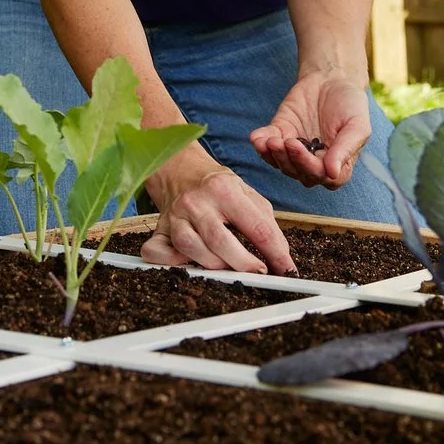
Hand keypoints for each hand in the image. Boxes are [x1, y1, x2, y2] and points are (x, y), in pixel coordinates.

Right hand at [140, 154, 294, 274]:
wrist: (181, 171)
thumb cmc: (218, 187)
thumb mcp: (247, 194)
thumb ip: (266, 222)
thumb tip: (281, 255)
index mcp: (225, 190)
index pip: (256, 227)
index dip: (275, 252)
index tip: (285, 268)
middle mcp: (197, 202)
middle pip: (220, 241)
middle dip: (243, 264)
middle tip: (258, 273)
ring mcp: (175, 216)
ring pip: (191, 249)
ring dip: (214, 265)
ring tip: (228, 268)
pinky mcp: (159, 229)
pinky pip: (157, 252)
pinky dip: (172, 263)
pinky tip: (188, 264)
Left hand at [250, 71, 373, 190]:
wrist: (332, 79)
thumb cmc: (350, 104)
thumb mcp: (357, 125)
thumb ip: (345, 149)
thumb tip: (332, 173)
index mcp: (337, 165)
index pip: (322, 176)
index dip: (309, 167)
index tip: (300, 148)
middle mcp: (315, 163)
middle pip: (299, 172)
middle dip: (290, 159)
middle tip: (284, 142)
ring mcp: (295, 151)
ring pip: (281, 163)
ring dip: (273, 155)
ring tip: (270, 141)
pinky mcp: (280, 135)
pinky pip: (266, 146)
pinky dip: (260, 144)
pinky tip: (257, 137)